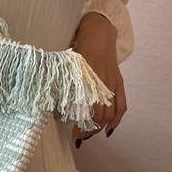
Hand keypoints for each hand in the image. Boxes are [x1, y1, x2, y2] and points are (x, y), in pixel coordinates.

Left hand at [70, 11, 125, 147]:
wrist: (98, 34)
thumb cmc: (76, 51)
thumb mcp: (64, 68)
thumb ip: (59, 87)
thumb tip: (50, 108)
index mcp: (84, 83)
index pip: (84, 112)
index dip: (78, 126)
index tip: (71, 135)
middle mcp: (100, 86)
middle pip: (98, 116)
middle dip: (88, 130)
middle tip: (78, 136)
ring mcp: (112, 86)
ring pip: (109, 114)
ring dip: (100, 127)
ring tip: (89, 133)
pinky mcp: (119, 83)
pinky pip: (122, 106)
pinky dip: (116, 121)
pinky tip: (108, 131)